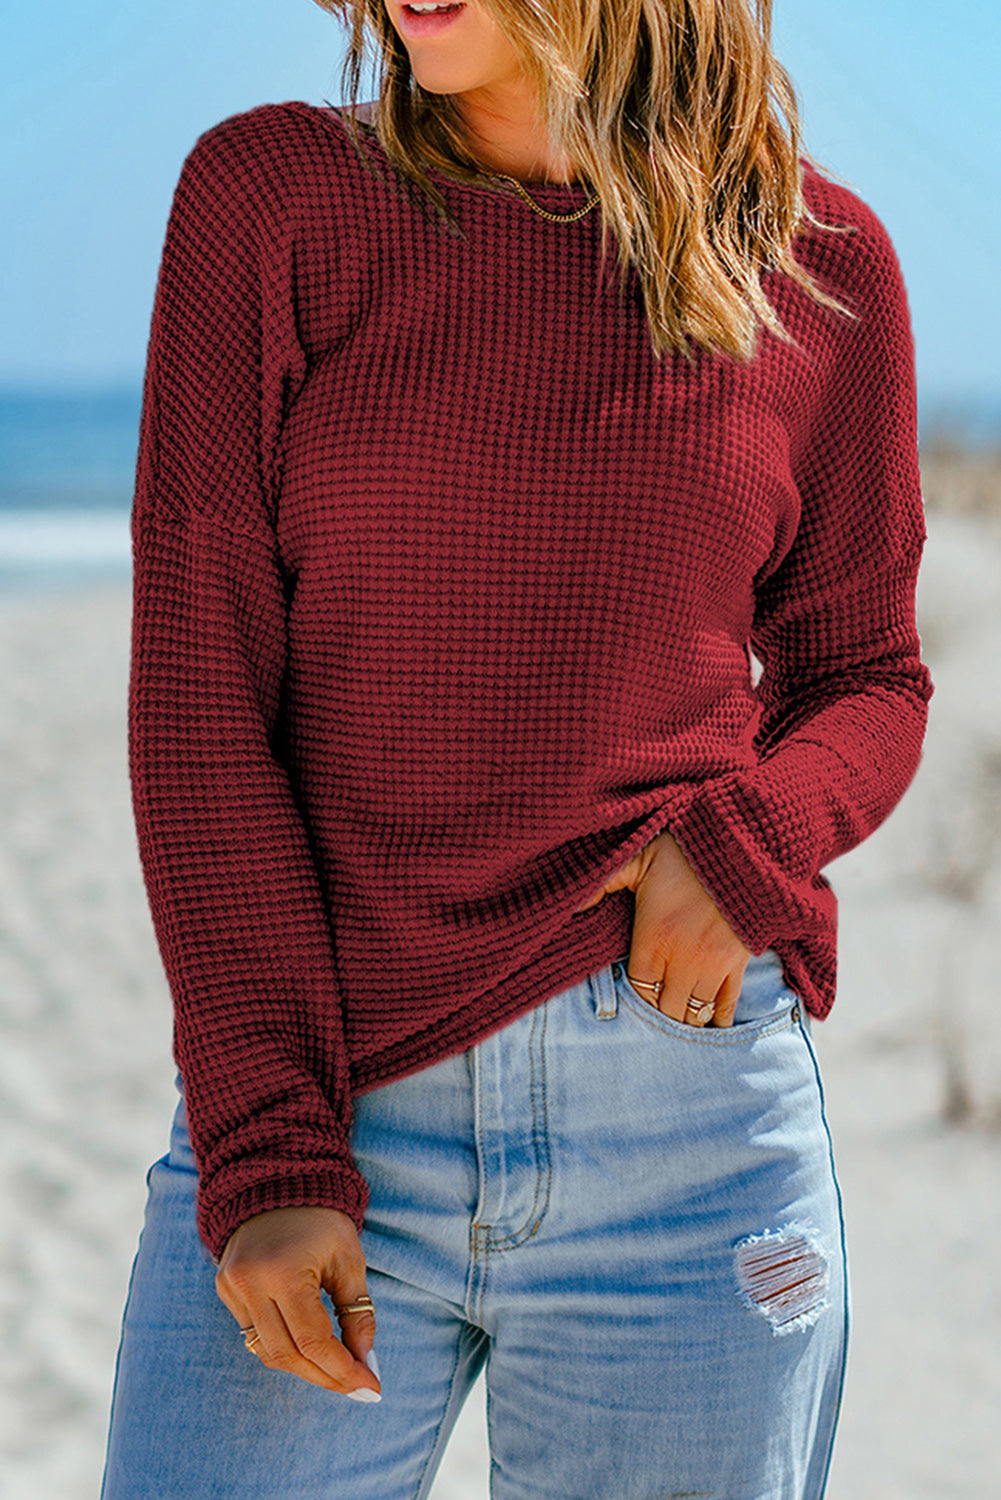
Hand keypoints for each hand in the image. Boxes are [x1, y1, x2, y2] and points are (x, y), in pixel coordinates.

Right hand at [215, 1205, 380, 1398]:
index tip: (370, 1385)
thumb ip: (357, 1310)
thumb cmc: (321, 1219)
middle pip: (288, 1354)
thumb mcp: (348, 1258)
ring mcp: (232, 1287)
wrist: (276, 1181)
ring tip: (336, 1372)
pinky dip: (283, 1347)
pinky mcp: (225, 1289)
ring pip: (268, 1352)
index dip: (342, 1369)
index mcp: (284, 1271)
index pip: (313, 1340)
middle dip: (325, 1376)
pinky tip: (308, 1349)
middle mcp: (251, 1283)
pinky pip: (254, 1335)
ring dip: (304, 1368)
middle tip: (357, 1387)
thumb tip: (365, 1360)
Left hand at [574, 830, 750, 1027]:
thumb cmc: (684, 849)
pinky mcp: (738, 961)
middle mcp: (683, 960)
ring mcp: (713, 964)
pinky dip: (717, 1017)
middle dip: (657, 1016)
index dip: (633, 1000)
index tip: (631, 996)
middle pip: (666, 1011)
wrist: (740, 843)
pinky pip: (728, 1004)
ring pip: (694, 1014)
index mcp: (653, 940)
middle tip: (651, 1011)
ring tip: (674, 1017)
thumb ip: (602, 883)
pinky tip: (709, 1023)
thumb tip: (572, 907)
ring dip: (683, 1020)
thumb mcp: (636, 857)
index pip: (638, 992)